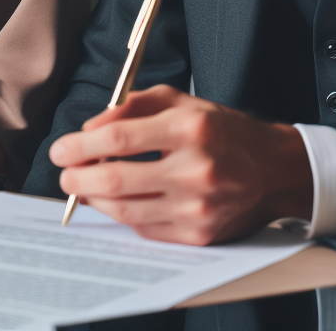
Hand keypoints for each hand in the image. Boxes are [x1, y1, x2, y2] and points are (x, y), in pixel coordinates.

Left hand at [50, 85, 312, 244]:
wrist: (273, 170)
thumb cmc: (223, 130)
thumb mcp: (182, 101)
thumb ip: (134, 106)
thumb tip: (91, 127)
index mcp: (190, 128)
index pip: (120, 138)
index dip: (82, 145)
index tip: (62, 148)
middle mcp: (195, 169)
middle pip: (117, 178)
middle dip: (79, 177)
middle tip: (63, 173)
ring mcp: (198, 207)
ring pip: (126, 210)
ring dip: (94, 199)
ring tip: (81, 187)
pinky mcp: (199, 235)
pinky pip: (145, 229)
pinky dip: (122, 215)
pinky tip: (112, 201)